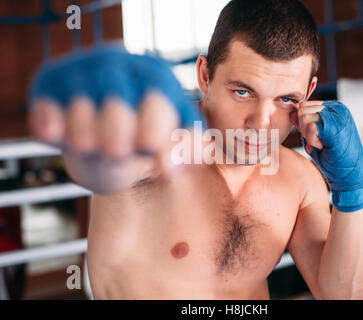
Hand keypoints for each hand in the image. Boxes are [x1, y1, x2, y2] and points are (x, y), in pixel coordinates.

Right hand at [28, 45, 203, 174]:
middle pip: (114, 85)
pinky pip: (46, 101)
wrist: (111, 132)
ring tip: (89, 147)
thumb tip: (169, 166)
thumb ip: (185, 149)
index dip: (153, 118)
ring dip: (82, 128)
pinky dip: (48, 120)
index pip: (156, 89)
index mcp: (155, 74)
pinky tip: (52, 135)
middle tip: (117, 152)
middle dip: (115, 122)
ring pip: (78, 97)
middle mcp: (117, 63)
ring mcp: (83, 69)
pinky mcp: (51, 82)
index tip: (149, 146)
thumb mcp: (175, 139)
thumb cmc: (149, 134)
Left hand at [290, 100, 362, 211]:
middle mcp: (337, 108)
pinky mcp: (336, 126)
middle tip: (319, 141)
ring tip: (322, 144)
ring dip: (309, 135)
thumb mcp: (314, 137)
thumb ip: (304, 124)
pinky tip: (323, 146)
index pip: (304, 105)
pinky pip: (311, 127)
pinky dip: (312, 140)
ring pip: (304, 116)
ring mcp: (338, 115)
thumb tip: (291, 113)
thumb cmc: (333, 158)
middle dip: (304, 128)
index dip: (303, 123)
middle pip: (302, 109)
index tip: (317, 137)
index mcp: (333, 108)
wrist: (349, 174)